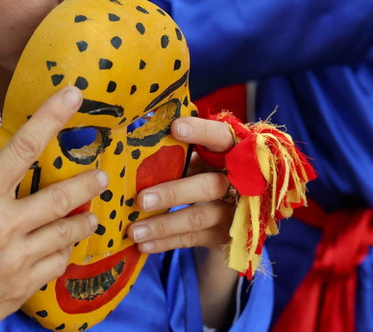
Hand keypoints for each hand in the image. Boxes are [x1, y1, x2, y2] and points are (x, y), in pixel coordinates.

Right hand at [0, 86, 106, 331]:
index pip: (23, 147)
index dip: (51, 117)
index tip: (73, 95)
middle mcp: (4, 225)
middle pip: (61, 195)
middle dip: (87, 182)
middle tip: (102, 174)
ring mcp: (17, 259)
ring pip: (67, 232)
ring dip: (83, 221)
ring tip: (91, 215)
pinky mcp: (23, 288)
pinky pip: (56, 264)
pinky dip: (63, 252)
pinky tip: (63, 249)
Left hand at [127, 117, 234, 252]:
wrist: (237, 214)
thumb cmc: (207, 171)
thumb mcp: (200, 157)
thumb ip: (178, 150)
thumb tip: (136, 134)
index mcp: (231, 151)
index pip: (221, 137)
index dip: (202, 132)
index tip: (175, 128)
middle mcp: (239, 181)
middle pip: (209, 185)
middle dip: (173, 193)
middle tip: (140, 199)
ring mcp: (234, 212)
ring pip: (198, 217)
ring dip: (163, 225)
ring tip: (133, 230)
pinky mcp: (226, 237)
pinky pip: (193, 238)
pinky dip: (166, 241)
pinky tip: (143, 244)